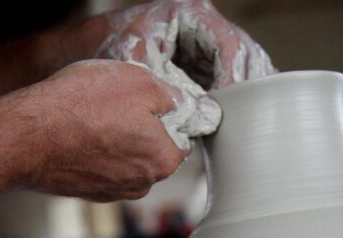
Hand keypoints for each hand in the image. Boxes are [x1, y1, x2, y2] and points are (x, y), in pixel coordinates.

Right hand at [11, 60, 188, 201]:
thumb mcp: (139, 81)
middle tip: (114, 104)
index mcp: (163, 160)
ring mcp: (112, 192)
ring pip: (125, 159)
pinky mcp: (86, 192)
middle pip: (152, 150)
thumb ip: (172, 96)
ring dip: (114, 139)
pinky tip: (76, 133)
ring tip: (91, 116)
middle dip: (140, 128)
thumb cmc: (80, 106)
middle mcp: (141, 184)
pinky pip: (99, 167)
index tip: (145, 100)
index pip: (182, 137)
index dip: (165, 113)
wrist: (27, 136)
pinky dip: (92, 151)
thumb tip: (185, 104)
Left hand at [94, 0, 274, 148]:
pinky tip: (238, 117)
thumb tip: (208, 115)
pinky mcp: (206, 62)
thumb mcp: (139, 64)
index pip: (227, 45)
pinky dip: (236, 97)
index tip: (227, 105)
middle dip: (248, 85)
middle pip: (245, 53)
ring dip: (247, 92)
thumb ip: (172, 87)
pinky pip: (231, 77)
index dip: (232, 77)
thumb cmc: (112, 49)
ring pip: (245, 65)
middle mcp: (206, 24)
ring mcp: (209, 42)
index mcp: (191, 13)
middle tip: (245, 116)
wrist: (94, 49)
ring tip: (247, 119)